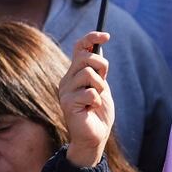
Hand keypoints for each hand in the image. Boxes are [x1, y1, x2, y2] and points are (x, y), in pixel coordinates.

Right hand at [59, 32, 113, 167]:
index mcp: (74, 74)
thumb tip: (99, 48)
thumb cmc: (99, 113)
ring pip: (89, 74)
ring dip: (100, 88)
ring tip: (96, 100)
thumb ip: (98, 71)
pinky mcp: (67, 103)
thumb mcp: (102, 87)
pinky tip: (92, 109)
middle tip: (103, 82)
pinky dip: (98, 101)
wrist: (95, 136)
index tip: (106, 35)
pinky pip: (91, 92)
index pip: (79, 48)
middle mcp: (67, 79)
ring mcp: (65, 91)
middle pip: (85, 57)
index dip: (91, 38)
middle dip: (101, 66)